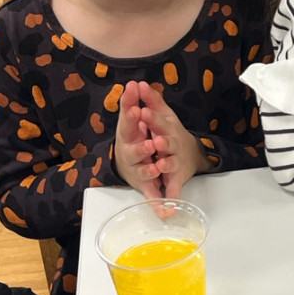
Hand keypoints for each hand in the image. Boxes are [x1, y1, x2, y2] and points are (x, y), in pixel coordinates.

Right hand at [113, 80, 164, 195]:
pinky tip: (166, 211)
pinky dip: (159, 204)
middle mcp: (131, 154)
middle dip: (142, 148)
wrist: (133, 161)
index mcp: (129, 135)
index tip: (135, 111)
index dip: (130, 118)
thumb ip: (136, 101)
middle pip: (134, 151)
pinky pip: (153, 195)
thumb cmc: (135, 136)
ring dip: (150, 172)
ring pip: (144, 173)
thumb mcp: (136, 117)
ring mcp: (140, 170)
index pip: (128, 124)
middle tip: (152, 144)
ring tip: (158, 168)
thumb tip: (136, 83)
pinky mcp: (148, 186)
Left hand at [130, 80, 211, 199]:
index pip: (158, 120)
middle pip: (167, 141)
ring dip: (166, 164)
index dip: (150, 117)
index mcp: (167, 128)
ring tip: (160, 164)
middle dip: (161, 140)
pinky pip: (171, 190)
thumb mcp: (164, 115)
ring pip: (170, 164)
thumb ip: (152, 100)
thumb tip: (139, 83)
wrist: (191, 155)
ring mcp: (174, 162)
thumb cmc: (171, 133)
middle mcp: (172, 145)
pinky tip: (166, 209)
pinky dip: (169, 199)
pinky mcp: (174, 179)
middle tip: (154, 139)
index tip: (141, 111)